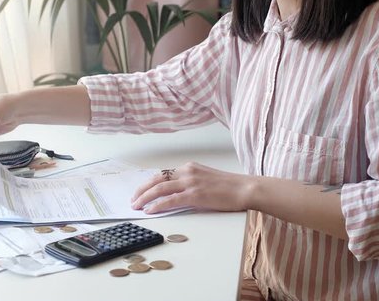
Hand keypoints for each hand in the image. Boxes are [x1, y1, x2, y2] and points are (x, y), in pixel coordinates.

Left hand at [130, 162, 254, 213]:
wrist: (245, 188)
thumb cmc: (229, 187)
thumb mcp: (205, 178)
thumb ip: (190, 182)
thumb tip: (175, 194)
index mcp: (189, 167)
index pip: (163, 174)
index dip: (149, 183)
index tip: (140, 191)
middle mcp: (187, 172)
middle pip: (157, 179)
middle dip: (142, 190)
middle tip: (133, 199)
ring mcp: (191, 182)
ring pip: (160, 188)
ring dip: (145, 197)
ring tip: (136, 205)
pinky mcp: (195, 194)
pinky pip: (171, 200)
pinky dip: (158, 205)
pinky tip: (150, 210)